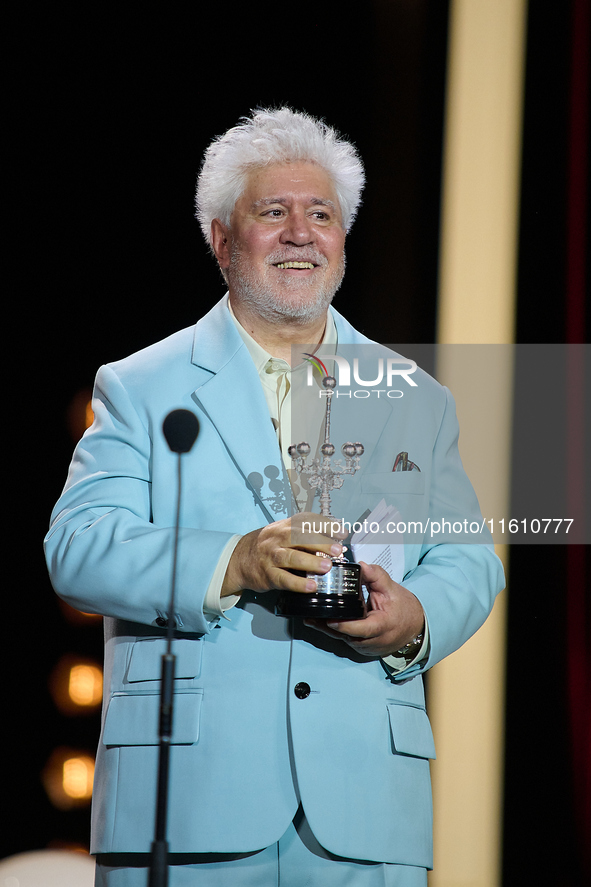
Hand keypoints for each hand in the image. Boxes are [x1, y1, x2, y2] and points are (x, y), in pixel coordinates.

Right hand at [221, 513, 346, 596]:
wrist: (239, 559)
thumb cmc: (269, 546)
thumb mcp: (284, 533)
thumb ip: (307, 534)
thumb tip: (336, 538)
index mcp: (285, 526)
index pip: (306, 521)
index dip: (325, 525)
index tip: (342, 532)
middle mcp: (278, 538)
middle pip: (299, 537)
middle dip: (320, 542)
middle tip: (337, 550)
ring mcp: (271, 557)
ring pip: (291, 557)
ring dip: (311, 561)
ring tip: (327, 567)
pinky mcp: (268, 575)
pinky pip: (284, 579)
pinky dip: (298, 584)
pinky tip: (311, 586)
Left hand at [304, 561, 424, 657]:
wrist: (415, 626)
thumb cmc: (403, 608)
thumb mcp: (391, 588)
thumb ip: (375, 576)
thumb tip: (361, 565)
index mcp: (383, 626)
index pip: (361, 629)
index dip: (345, 625)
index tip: (330, 619)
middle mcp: (374, 640)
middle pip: (347, 636)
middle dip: (328, 627)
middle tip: (311, 617)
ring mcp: (368, 647)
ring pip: (344, 639)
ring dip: (328, 630)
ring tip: (311, 619)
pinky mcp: (363, 648)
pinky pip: (346, 640)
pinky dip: (335, 631)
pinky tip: (321, 623)